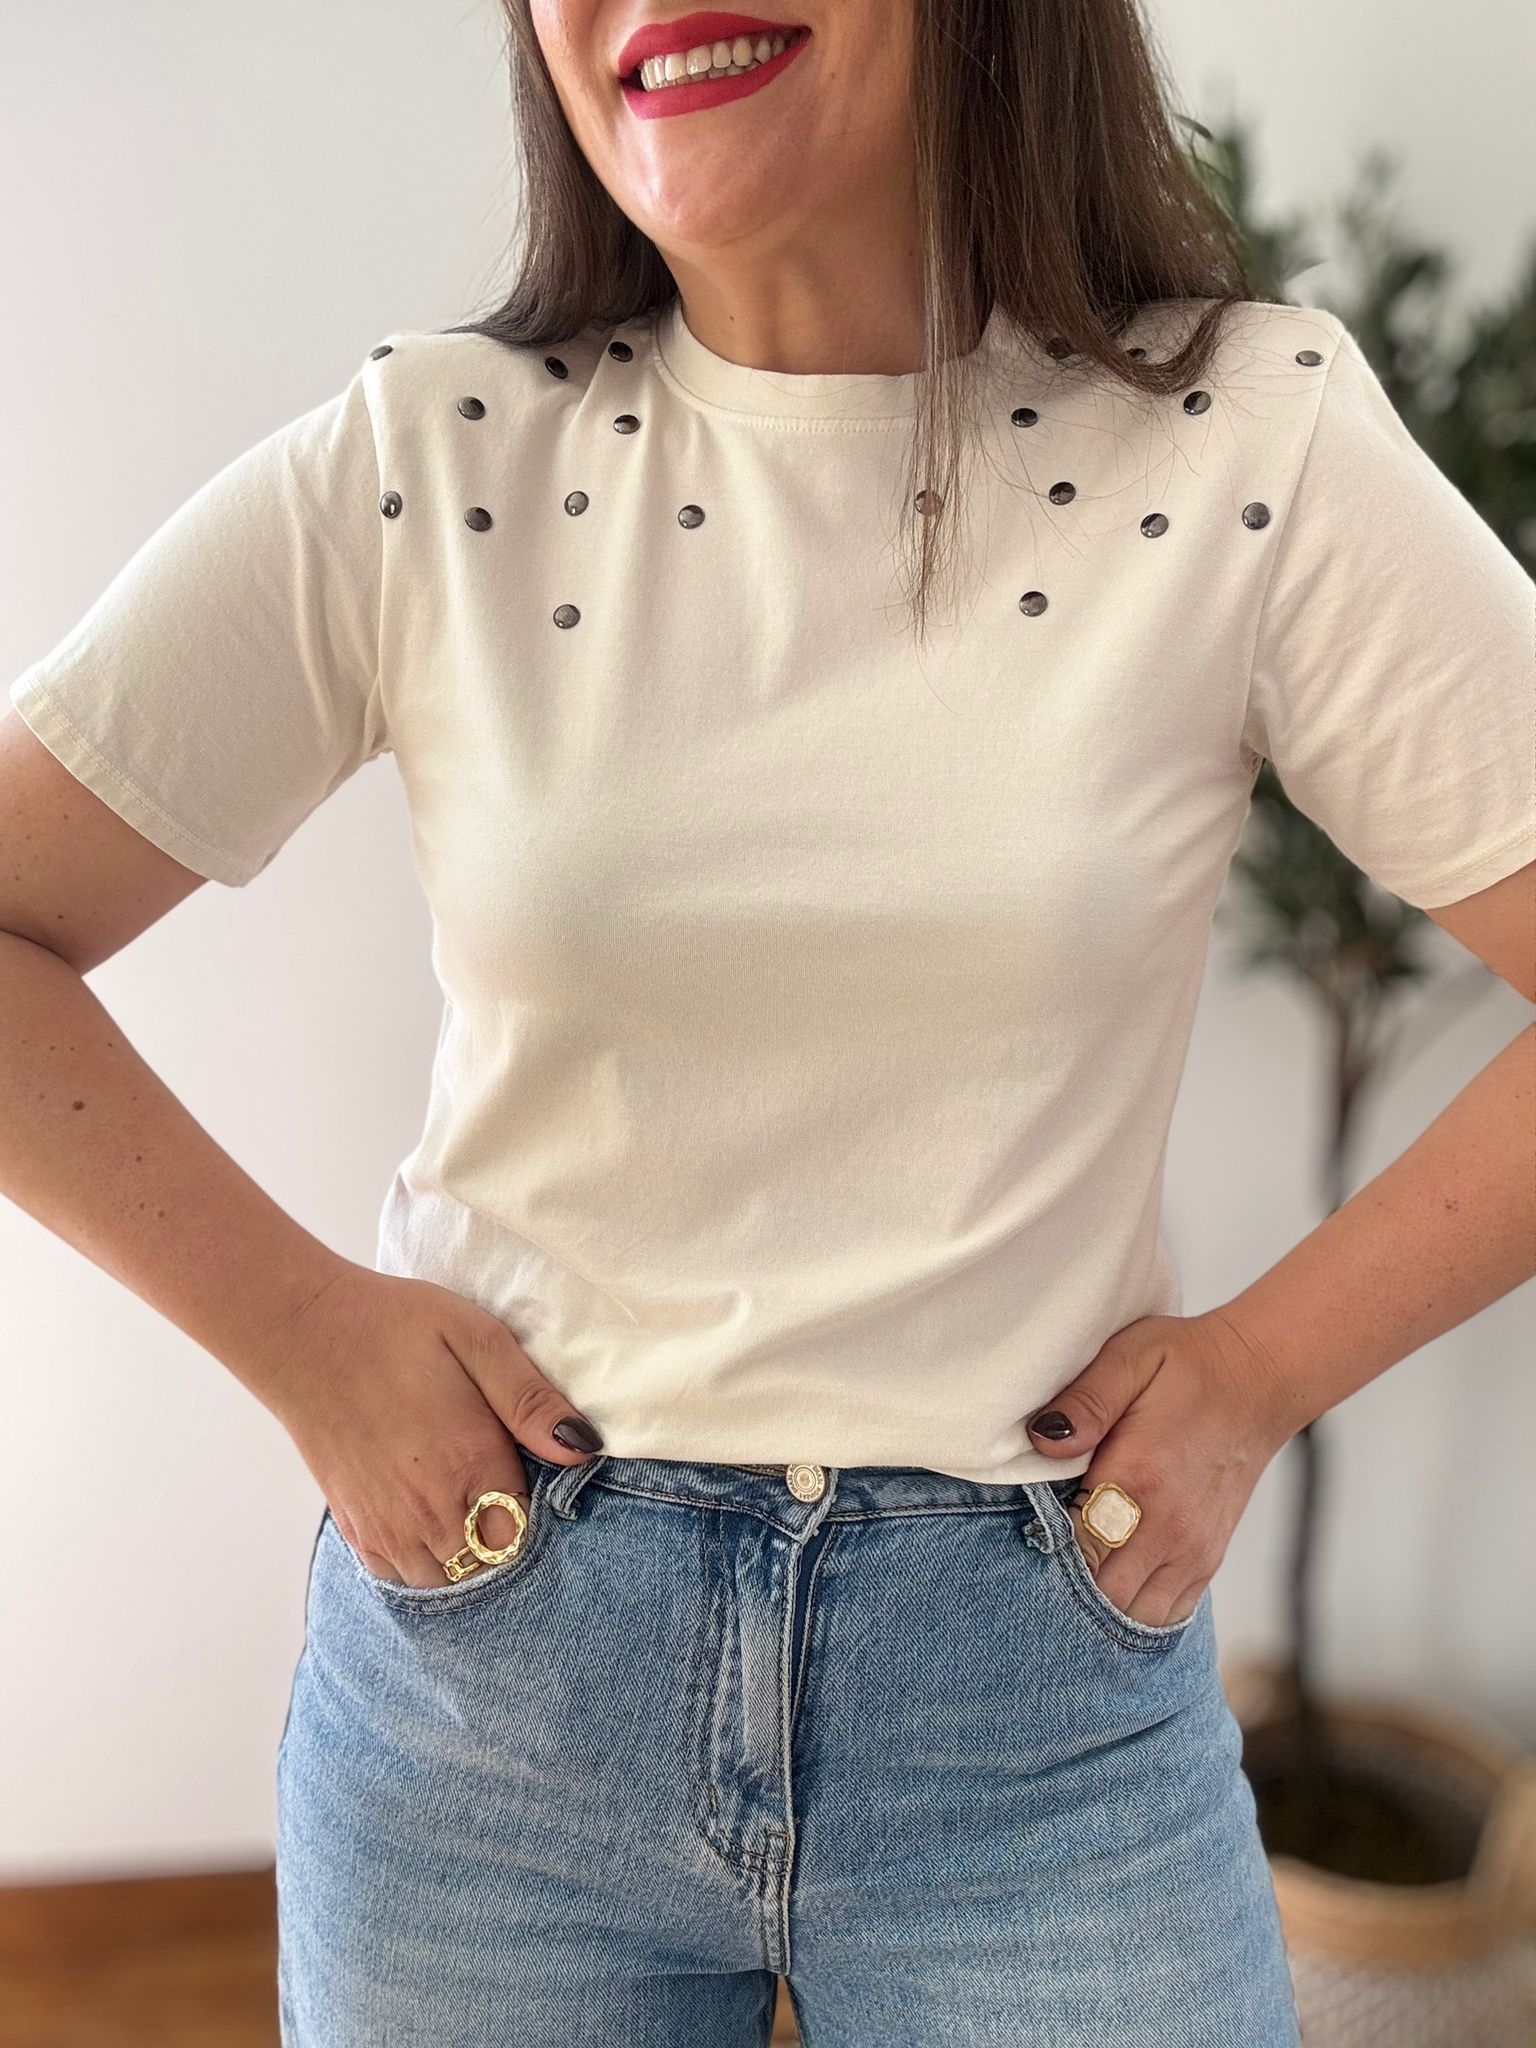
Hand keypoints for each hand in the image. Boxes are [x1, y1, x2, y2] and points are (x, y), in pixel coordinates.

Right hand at [255, 1261, 604, 1587]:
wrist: (305, 1334)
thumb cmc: (395, 1327)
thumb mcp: (478, 1338)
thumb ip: (531, 1399)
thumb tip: (584, 1448)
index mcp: (469, 1464)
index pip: (528, 1535)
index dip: (543, 1517)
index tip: (542, 1486)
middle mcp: (428, 1512)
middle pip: (491, 1570)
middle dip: (509, 1544)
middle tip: (510, 1498)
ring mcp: (387, 1529)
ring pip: (448, 1584)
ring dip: (469, 1562)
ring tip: (475, 1512)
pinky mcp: (356, 1530)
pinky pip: (402, 1580)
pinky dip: (426, 1566)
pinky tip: (436, 1527)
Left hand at [1023, 1308, 1304, 1628]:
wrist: (1259, 1379)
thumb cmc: (1185, 1365)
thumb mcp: (1128, 1358)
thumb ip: (1084, 1401)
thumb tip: (1041, 1438)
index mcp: (1138, 1479)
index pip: (1076, 1551)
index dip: (1040, 1557)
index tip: (1017, 1543)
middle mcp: (1169, 1528)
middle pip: (1101, 1599)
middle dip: (1062, 1593)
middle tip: (1032, 1566)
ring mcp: (1193, 1551)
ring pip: (1134, 1617)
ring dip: (1098, 1609)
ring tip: (1068, 1579)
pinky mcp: (1208, 1560)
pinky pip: (1167, 1615)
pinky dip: (1134, 1612)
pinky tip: (1108, 1589)